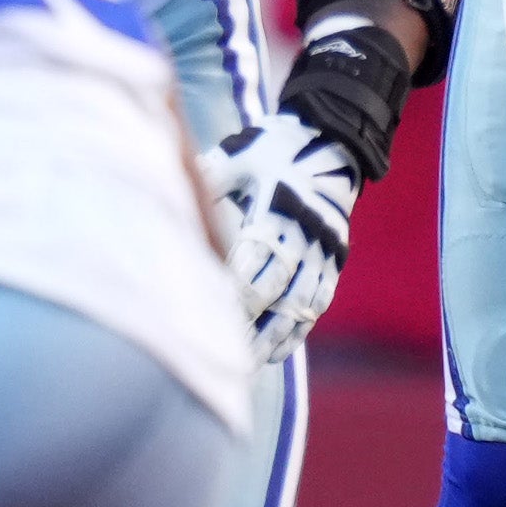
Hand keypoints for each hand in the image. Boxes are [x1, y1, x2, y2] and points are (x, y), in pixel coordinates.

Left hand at [213, 112, 356, 358]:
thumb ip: (210, 178)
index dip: (235, 288)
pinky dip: (297, 333)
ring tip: (244, 366)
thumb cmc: (275, 148)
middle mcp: (306, 235)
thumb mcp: (240, 156)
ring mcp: (324, 252)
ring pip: (299, 305)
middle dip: (249, 322)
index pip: (256, 259)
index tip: (210, 312)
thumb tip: (171, 193)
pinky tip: (274, 353)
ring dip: (272, 338)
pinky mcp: (334, 261)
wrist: (333, 140)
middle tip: (220, 350)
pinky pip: (318, 305)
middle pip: (278, 289)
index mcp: (280, 209)